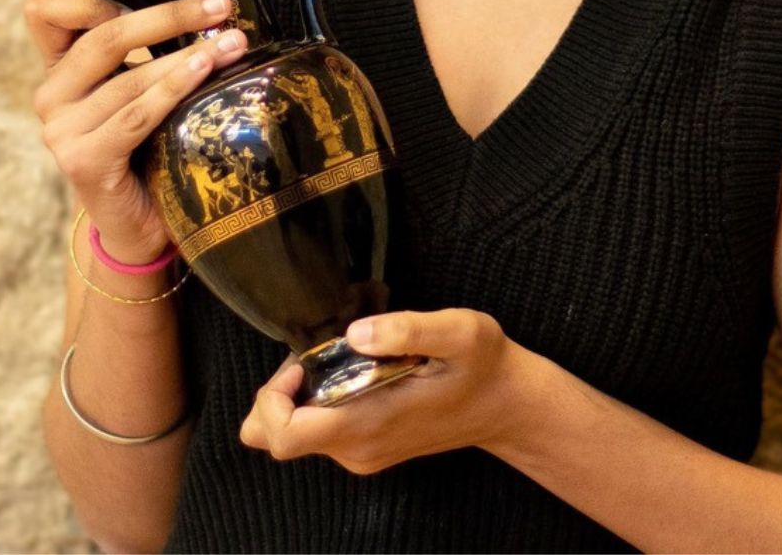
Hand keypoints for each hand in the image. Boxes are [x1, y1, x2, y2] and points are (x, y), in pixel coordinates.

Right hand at [26, 0, 248, 262]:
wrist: (141, 222)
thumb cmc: (151, 143)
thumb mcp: (142, 88)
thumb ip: (150, 50)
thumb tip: (212, 5)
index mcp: (60, 68)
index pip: (47, 13)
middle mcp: (50, 95)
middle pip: (104, 37)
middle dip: (169, 16)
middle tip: (221, 5)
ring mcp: (60, 130)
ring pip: (128, 78)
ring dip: (187, 55)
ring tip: (233, 42)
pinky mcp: (82, 161)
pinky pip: (134, 116)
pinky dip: (172, 90)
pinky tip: (204, 71)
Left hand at [240, 309, 529, 473]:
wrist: (507, 404)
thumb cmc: (483, 365)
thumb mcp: (459, 331)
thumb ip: (409, 329)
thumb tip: (357, 333)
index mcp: (369, 425)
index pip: (283, 435)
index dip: (274, 396)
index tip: (303, 360)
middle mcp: (357, 449)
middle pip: (277, 438)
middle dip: (280, 393)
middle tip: (317, 354)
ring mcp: (361, 453)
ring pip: (296, 435)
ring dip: (301, 394)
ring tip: (344, 355)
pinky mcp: (368, 447)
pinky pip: (319, 430)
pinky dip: (321, 401)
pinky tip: (356, 369)